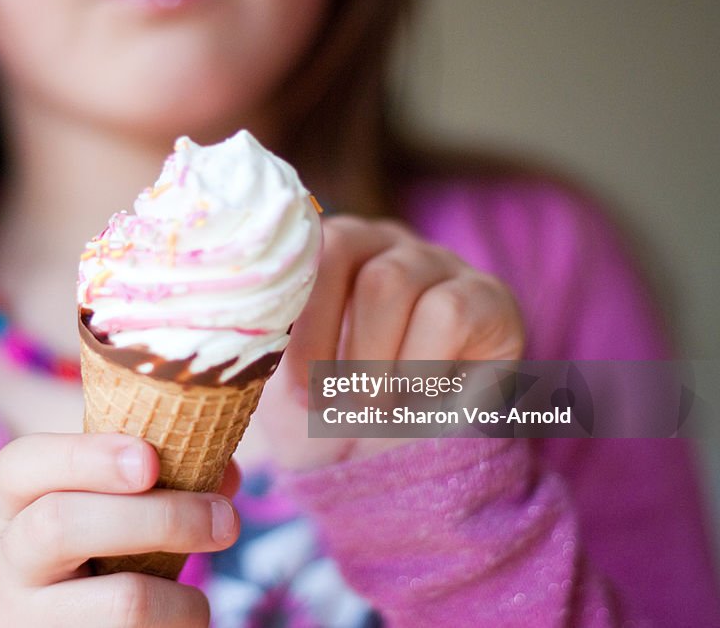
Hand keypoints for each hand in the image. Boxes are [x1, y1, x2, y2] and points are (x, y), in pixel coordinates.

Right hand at [0, 432, 240, 626]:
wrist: (65, 627)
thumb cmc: (100, 554)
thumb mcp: (110, 511)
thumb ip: (163, 480)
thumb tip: (224, 474)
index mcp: (21, 501)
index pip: (22, 463)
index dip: (87, 456)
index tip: (151, 460)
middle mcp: (11, 558)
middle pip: (64, 525)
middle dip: (161, 517)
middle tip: (226, 522)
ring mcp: (28, 616)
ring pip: (123, 602)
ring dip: (183, 599)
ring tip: (197, 603)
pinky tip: (174, 624)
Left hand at [257, 216, 524, 469]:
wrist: (400, 473)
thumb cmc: (330, 424)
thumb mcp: (284, 393)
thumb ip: (260, 356)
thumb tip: (230, 340)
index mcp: (325, 255)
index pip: (299, 245)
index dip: (288, 311)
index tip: (288, 383)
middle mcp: (381, 245)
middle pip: (342, 249)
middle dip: (325, 341)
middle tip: (327, 408)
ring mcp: (439, 264)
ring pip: (390, 281)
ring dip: (371, 362)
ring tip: (370, 412)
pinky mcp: (489, 299)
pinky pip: (449, 310)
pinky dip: (421, 366)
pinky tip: (418, 403)